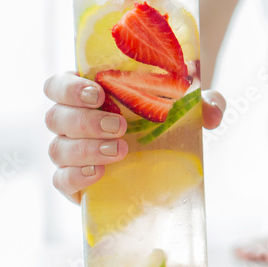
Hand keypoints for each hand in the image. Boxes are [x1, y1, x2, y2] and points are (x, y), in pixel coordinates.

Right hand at [43, 71, 225, 203]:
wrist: (164, 151)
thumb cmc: (163, 116)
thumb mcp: (185, 105)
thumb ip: (203, 102)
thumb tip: (212, 114)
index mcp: (85, 93)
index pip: (57, 85)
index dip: (69, 88)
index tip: (98, 94)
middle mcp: (71, 121)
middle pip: (55, 117)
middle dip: (85, 121)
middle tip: (120, 128)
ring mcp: (70, 152)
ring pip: (57, 149)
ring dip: (85, 149)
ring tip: (119, 151)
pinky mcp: (75, 181)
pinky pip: (61, 180)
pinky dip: (75, 177)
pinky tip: (99, 174)